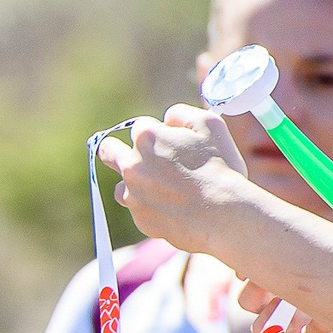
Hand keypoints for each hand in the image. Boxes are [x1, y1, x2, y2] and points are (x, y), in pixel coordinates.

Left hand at [97, 106, 252, 255]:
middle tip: (132, 158)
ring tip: (161, 190)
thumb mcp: (209, 124)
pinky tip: (173, 209)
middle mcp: (131, 164)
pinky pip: (139, 210)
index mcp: (146, 137)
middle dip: (116, 150)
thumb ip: (180, 114)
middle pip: (109, 151)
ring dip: (135, 185)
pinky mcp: (139, 218)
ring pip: (121, 186)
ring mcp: (132, 193)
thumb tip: (166, 120)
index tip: (170, 143)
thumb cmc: (219, 167)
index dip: (158, 133)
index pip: (141, 127)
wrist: (223, 215)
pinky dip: (151, 208)